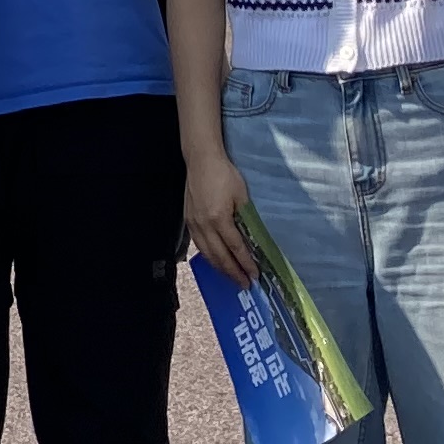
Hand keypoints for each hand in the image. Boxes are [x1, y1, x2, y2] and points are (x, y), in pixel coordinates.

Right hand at [184, 146, 256, 281]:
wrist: (201, 159)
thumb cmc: (224, 174)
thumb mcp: (241, 195)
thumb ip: (245, 217)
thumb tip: (251, 237)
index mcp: (219, 218)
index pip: (235, 247)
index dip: (245, 263)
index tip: (255, 275)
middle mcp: (204, 225)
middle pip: (219, 256)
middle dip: (233, 272)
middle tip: (244, 284)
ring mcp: (194, 223)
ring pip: (207, 253)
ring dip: (220, 268)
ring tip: (231, 277)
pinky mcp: (188, 220)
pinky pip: (199, 245)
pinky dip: (209, 257)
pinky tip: (215, 261)